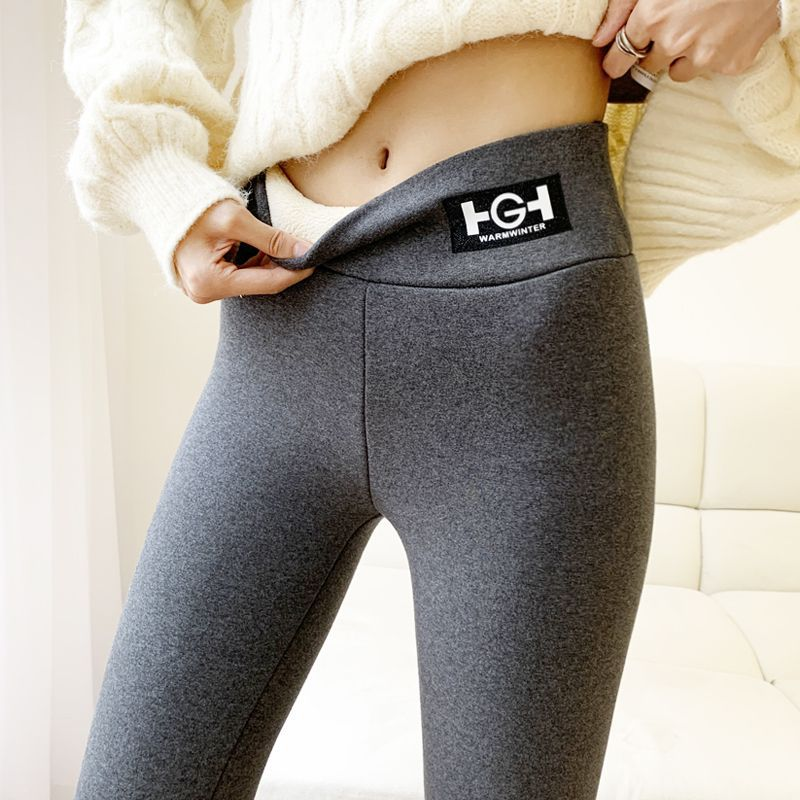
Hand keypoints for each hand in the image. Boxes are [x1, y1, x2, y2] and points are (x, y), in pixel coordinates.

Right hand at [173, 198, 315, 303]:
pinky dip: (256, 261)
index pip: (267, 283)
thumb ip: (272, 238)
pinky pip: (239, 274)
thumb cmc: (191, 204)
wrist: (157, 193)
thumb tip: (305, 251)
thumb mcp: (235, 219)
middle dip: (283, 267)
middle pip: (260, 284)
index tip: (316, 258)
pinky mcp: (204, 279)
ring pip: (251, 279)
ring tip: (287, 244)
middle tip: (306, 249)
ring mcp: (202, 288)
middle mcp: (204, 293)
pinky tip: (267, 247)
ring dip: (270, 263)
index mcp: (209, 283)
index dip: (295, 271)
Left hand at [592, 0, 780, 82]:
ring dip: (682, 57)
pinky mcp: (730, 64)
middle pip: (649, 64)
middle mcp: (675, 42)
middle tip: (674, 26)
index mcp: (653, 17)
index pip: (620, 56)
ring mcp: (704, 56)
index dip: (616, 59)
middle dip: (656, 49)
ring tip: (699, 28)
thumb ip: (621, 7)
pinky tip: (723, 31)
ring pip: (678, 72)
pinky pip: (712, 70)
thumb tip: (599, 39)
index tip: (616, 62)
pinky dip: (714, 55)